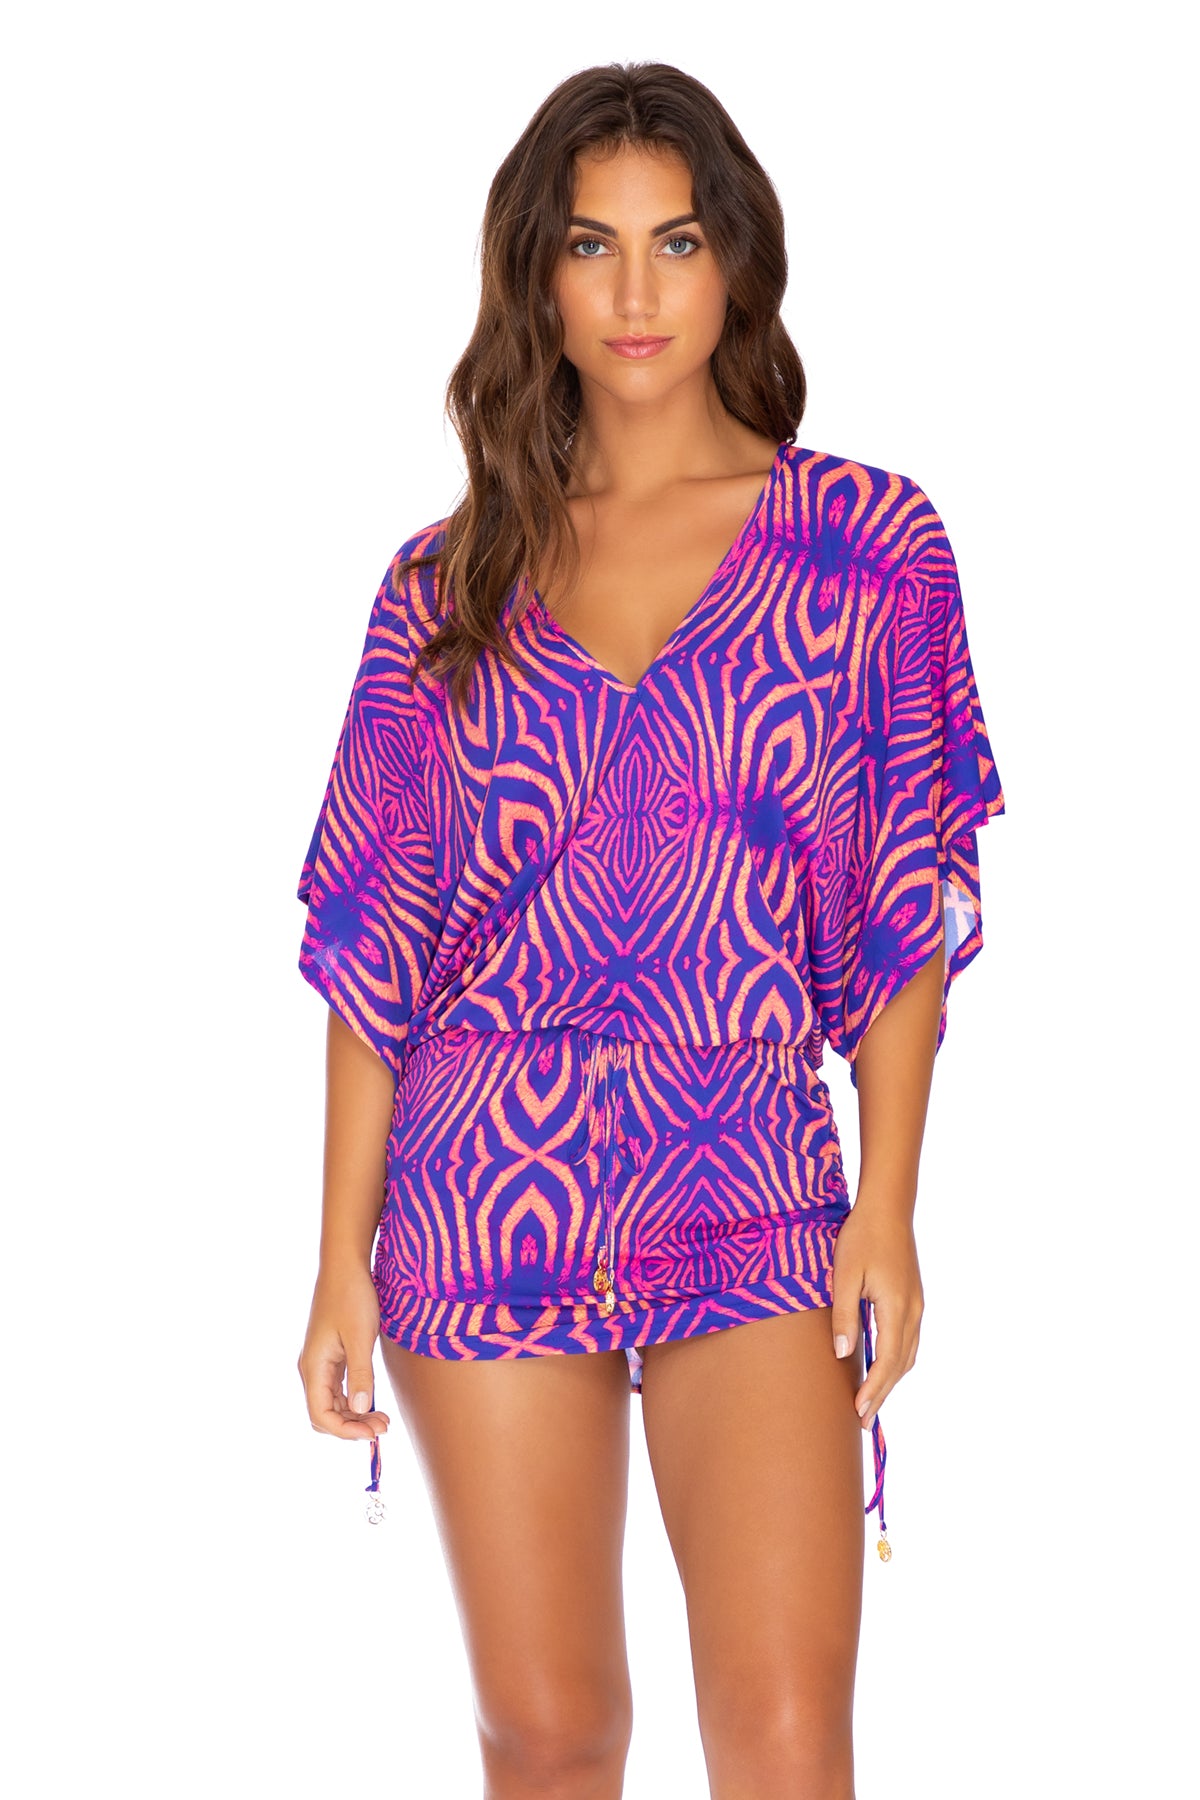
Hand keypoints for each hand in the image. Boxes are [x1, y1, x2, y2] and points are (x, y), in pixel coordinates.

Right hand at [297, 1262, 391, 1441]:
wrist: (345, 1266)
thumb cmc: (352, 1297)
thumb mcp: (360, 1336)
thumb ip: (360, 1374)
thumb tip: (359, 1410)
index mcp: (313, 1367)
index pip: (320, 1415)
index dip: (345, 1431)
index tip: (372, 1434)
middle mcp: (312, 1368)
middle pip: (325, 1413)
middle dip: (351, 1427)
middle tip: (383, 1427)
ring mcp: (320, 1362)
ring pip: (332, 1403)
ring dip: (354, 1415)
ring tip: (383, 1418)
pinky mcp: (331, 1355)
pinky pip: (337, 1388)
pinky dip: (354, 1400)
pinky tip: (373, 1401)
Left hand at [829, 1202, 923, 1429]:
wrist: (887, 1208)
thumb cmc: (861, 1237)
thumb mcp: (844, 1274)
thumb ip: (843, 1315)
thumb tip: (843, 1355)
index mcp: (896, 1307)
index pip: (887, 1360)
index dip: (874, 1389)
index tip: (859, 1412)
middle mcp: (913, 1311)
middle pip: (901, 1365)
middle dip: (883, 1394)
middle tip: (863, 1421)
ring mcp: (916, 1305)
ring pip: (908, 1355)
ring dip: (891, 1380)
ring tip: (871, 1401)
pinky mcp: (913, 1299)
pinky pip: (908, 1340)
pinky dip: (896, 1361)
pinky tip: (882, 1368)